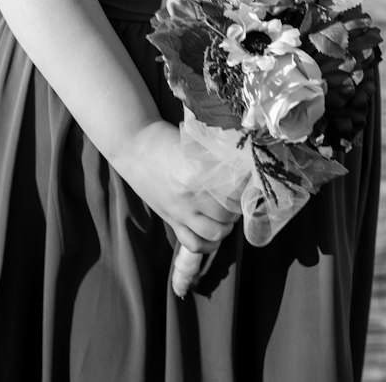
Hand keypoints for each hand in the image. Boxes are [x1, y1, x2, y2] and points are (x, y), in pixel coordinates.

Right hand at [110, 120, 238, 253]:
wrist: (135, 146)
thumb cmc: (168, 139)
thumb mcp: (197, 145)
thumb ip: (217, 160)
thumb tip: (242, 169)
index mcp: (200, 172)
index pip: (235, 190)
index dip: (246, 188)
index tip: (250, 183)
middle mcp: (192, 196)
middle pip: (227, 213)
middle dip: (238, 209)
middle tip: (241, 200)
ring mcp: (180, 211)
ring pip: (214, 233)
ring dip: (226, 228)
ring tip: (229, 218)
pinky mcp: (170, 220)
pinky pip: (192, 243)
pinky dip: (208, 245)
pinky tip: (215, 237)